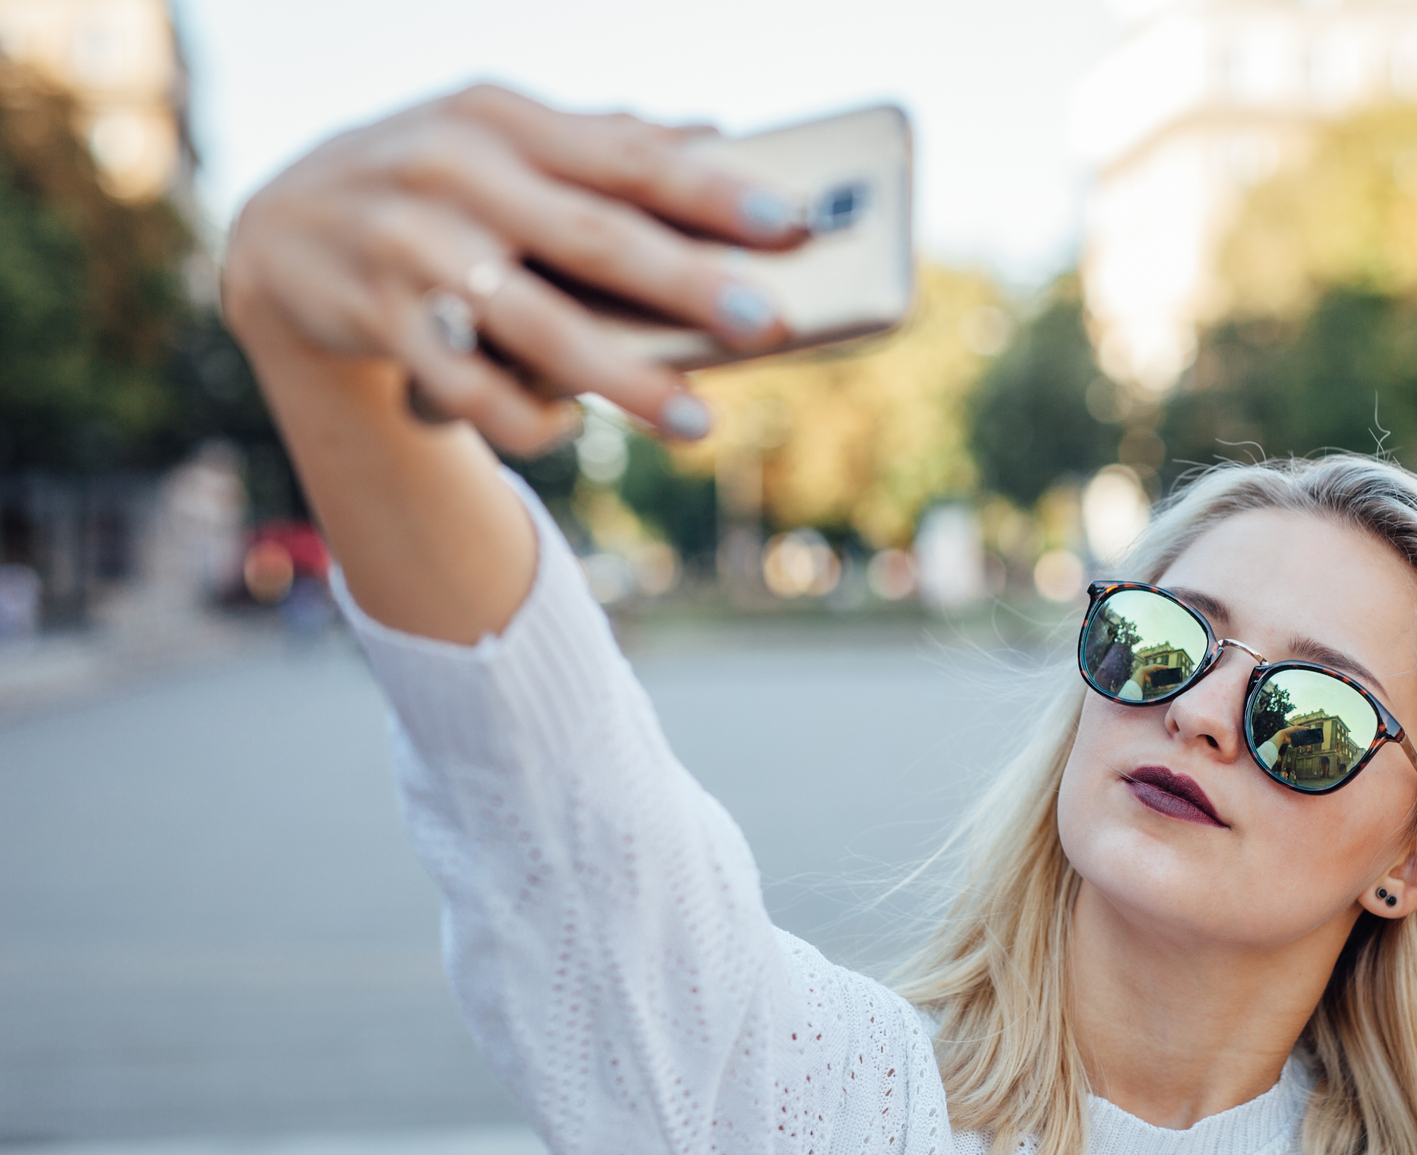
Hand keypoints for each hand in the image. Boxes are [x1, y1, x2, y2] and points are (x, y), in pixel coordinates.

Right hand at [223, 84, 807, 452]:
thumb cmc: (434, 181)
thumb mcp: (500, 138)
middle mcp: (452, 172)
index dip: (711, 191)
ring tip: (697, 421)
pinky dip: (523, 416)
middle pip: (591, 239)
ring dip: (622, 380)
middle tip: (769, 325)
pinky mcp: (373, 319)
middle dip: (686, 285)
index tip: (792, 223)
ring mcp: (407, 246)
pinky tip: (568, 429)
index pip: (625, 155)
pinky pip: (467, 387)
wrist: (278, 229)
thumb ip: (599, 142)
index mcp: (500, 117)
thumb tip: (716, 135)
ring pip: (533, 326)